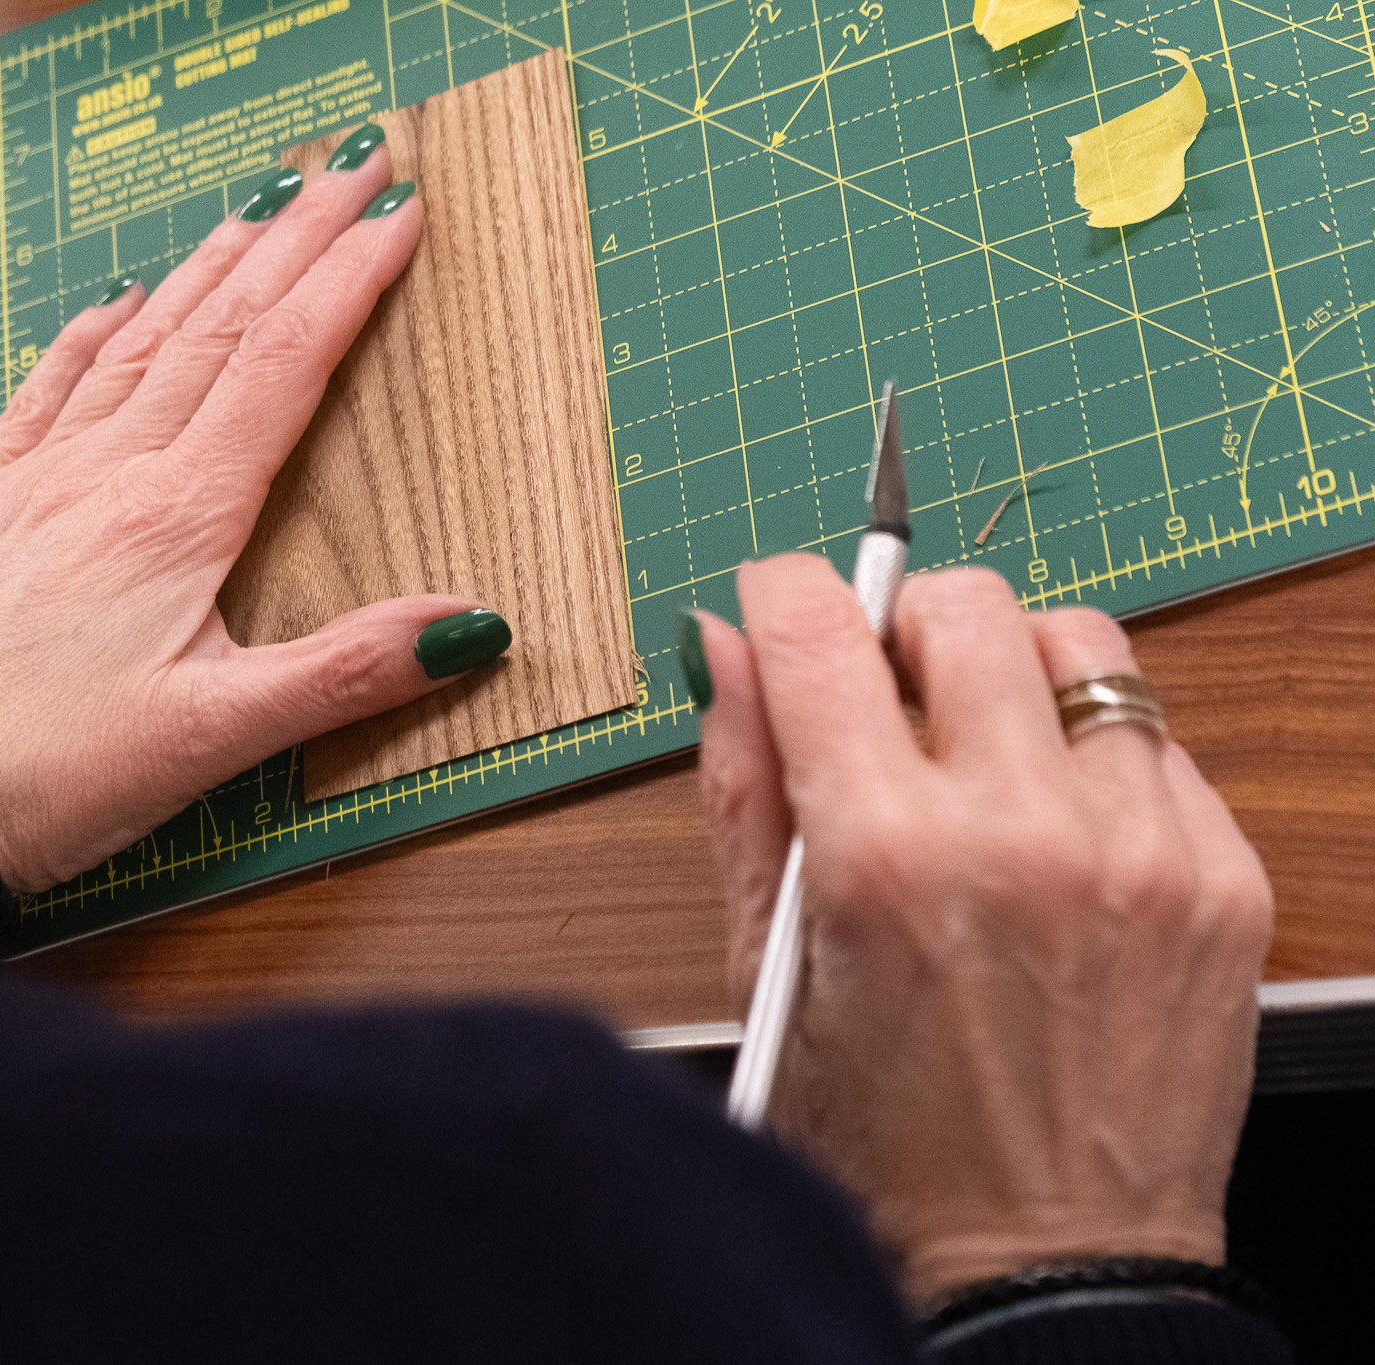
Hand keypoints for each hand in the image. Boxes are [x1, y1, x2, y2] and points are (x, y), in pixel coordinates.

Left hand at [0, 143, 504, 890]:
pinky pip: (46, 388)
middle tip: (352, 163)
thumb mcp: (215, 738)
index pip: (282, 365)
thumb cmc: (44, 777)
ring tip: (258, 203)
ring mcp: (35, 480)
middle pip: (219, 326)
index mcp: (176, 517)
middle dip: (295, 236)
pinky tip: (113, 297)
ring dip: (207, 265)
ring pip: (138, 340)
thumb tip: (465, 625)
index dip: (347, 282)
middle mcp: (104, 473)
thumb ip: (343, 672)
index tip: (398, 214)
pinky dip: (91, 330)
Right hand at [692, 556, 1272, 1304]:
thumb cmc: (887, 1138)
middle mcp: (1022, 831)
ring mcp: (1140, 849)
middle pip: (959, 603)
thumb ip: (744, 790)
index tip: (782, 606)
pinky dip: (1092, 756)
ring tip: (983, 758)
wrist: (1050, 1259)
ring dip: (1008, 675)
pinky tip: (1058, 836)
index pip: (818, 630)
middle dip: (900, 626)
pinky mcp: (1222, 878)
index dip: (782, 595)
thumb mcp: (769, 969)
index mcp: (882, 858)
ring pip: (1076, 643)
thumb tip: (725, 651)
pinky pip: (1155, 736)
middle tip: (884, 697)